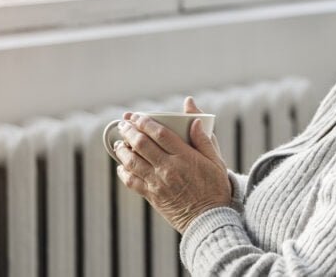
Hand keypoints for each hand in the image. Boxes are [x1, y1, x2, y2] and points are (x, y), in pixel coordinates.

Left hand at [115, 99, 231, 233]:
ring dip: (122, 149)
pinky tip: (121, 165)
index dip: (145, 122)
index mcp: (185, 157)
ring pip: (132, 162)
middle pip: (142, 144)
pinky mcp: (152, 196)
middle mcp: (168, 168)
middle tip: (124, 124)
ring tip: (119, 142)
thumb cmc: (215, 188)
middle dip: (129, 131)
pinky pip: (131, 182)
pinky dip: (123, 172)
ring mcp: (158, 183)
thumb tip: (194, 120)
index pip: (160, 133)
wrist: (209, 220)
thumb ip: (204, 139)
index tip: (138, 116)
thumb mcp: (216, 161)